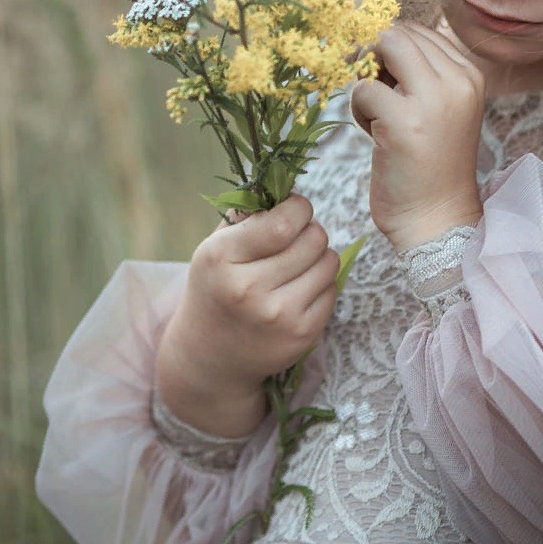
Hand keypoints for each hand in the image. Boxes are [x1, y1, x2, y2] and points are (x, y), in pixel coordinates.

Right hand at [156, 194, 339, 437]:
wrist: (209, 358)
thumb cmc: (215, 289)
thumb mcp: (214, 248)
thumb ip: (246, 214)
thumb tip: (285, 185)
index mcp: (221, 259)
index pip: (283, 222)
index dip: (298, 208)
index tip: (292, 211)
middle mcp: (248, 289)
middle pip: (313, 238)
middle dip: (309, 230)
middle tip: (294, 239)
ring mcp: (278, 316)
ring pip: (329, 262)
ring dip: (319, 255)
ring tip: (297, 263)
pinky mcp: (302, 335)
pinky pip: (333, 289)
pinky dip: (321, 283)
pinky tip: (299, 289)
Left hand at [349, 22, 486, 253]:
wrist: (436, 218)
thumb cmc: (428, 163)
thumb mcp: (436, 107)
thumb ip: (416, 72)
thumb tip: (373, 36)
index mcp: (470, 75)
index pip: (420, 31)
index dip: (388, 46)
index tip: (378, 75)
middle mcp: (458, 81)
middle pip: (398, 34)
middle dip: (372, 55)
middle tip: (368, 90)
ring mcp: (434, 100)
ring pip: (381, 50)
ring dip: (366, 80)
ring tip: (378, 116)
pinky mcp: (405, 123)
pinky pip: (363, 90)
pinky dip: (358, 110)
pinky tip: (375, 135)